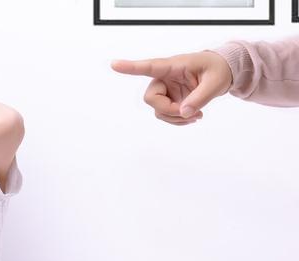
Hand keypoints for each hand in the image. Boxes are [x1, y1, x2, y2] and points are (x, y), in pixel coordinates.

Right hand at [111, 51, 232, 124]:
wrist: (222, 72)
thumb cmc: (219, 69)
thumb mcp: (216, 82)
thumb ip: (200, 98)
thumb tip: (184, 113)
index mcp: (173, 66)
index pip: (149, 67)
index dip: (131, 67)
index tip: (114, 64)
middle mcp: (164, 78)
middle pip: (151, 98)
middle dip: (168, 110)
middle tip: (190, 113)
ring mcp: (165, 90)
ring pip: (158, 110)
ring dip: (175, 118)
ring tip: (197, 115)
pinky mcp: (169, 100)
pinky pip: (165, 115)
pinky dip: (177, 120)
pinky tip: (192, 116)